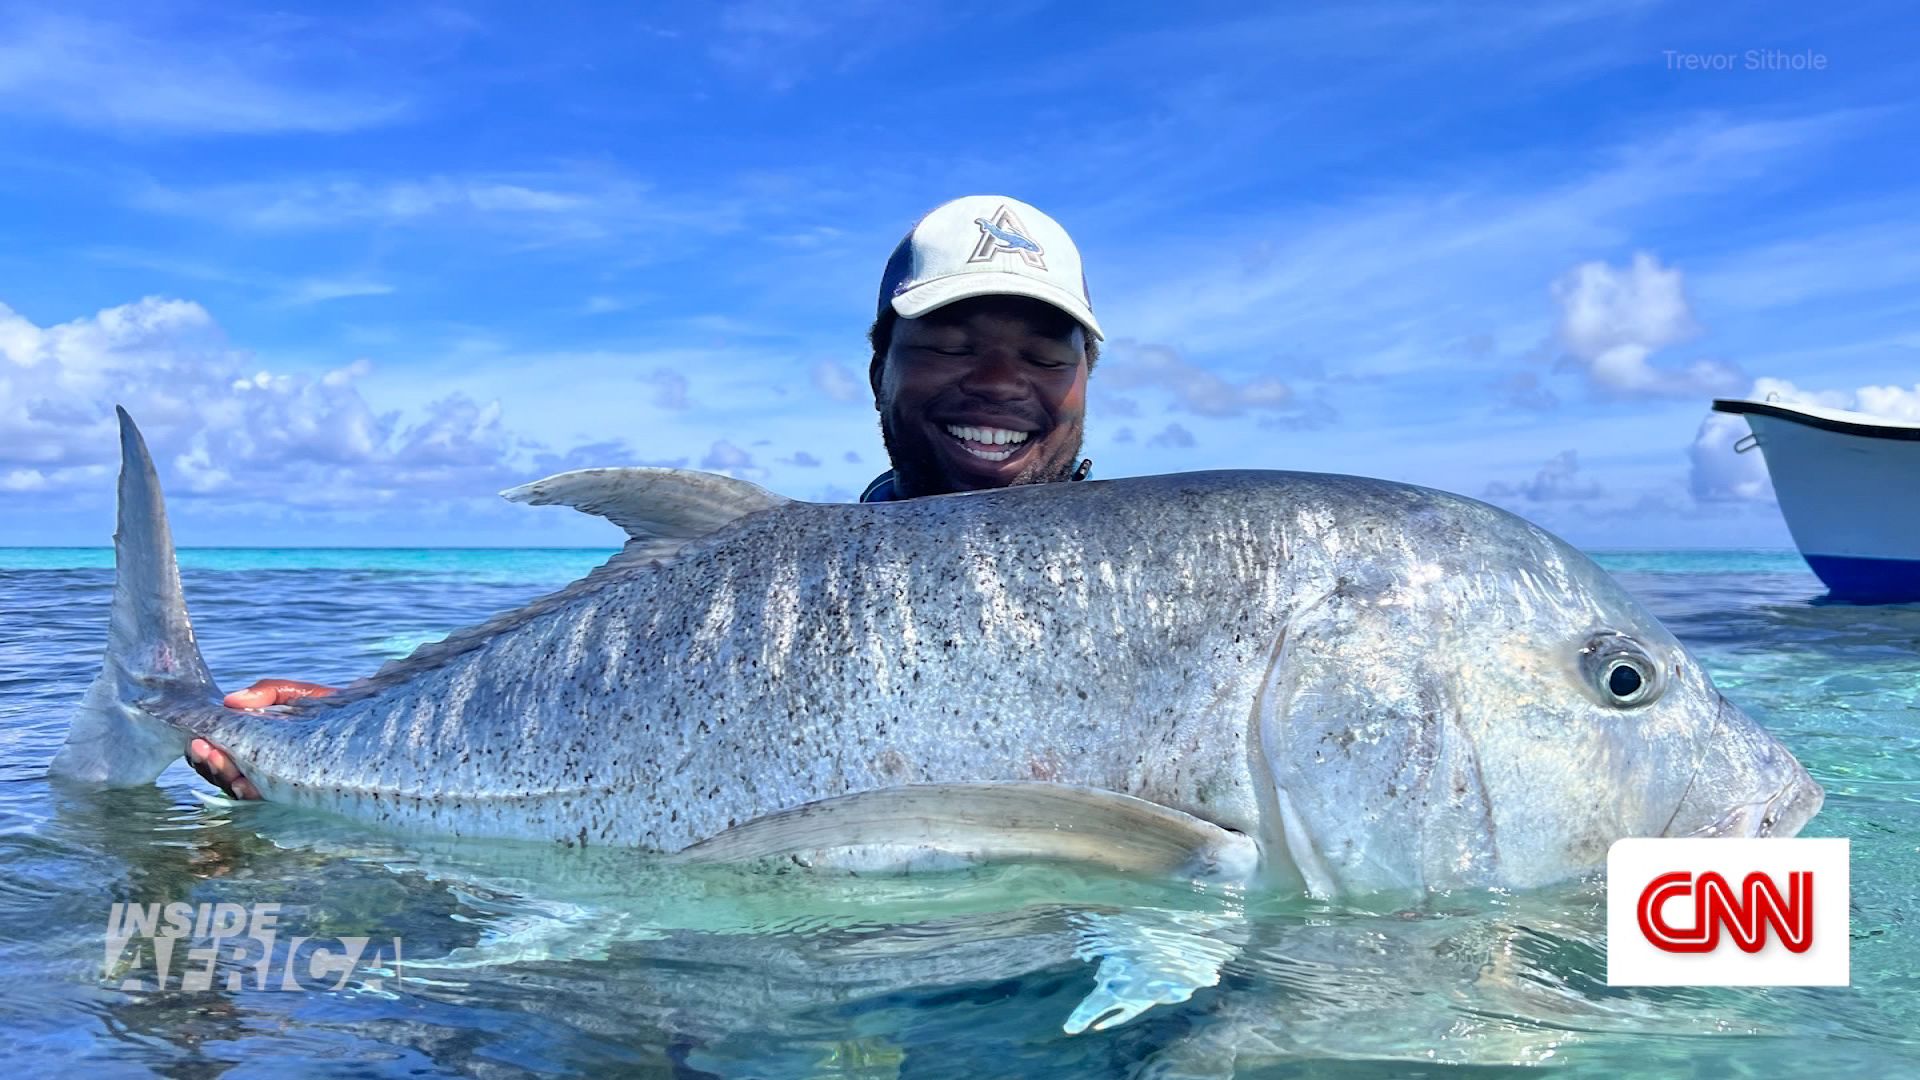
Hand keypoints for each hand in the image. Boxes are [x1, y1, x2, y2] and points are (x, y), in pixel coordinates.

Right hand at [185, 679, 338, 799]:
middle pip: (223, 774)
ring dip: (224, 776)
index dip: (205, 751)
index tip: (197, 739)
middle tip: (203, 748)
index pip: (220, 754)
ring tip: (220, 760)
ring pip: (238, 788)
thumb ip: (267, 691)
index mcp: (257, 745)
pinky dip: (250, 792)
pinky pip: (266, 798)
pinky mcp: (296, 794)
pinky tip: (243, 783)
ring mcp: (278, 782)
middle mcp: (262, 767)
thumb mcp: (298, 694)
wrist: (369, 722)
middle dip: (209, 764)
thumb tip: (230, 700)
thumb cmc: (332, 709)